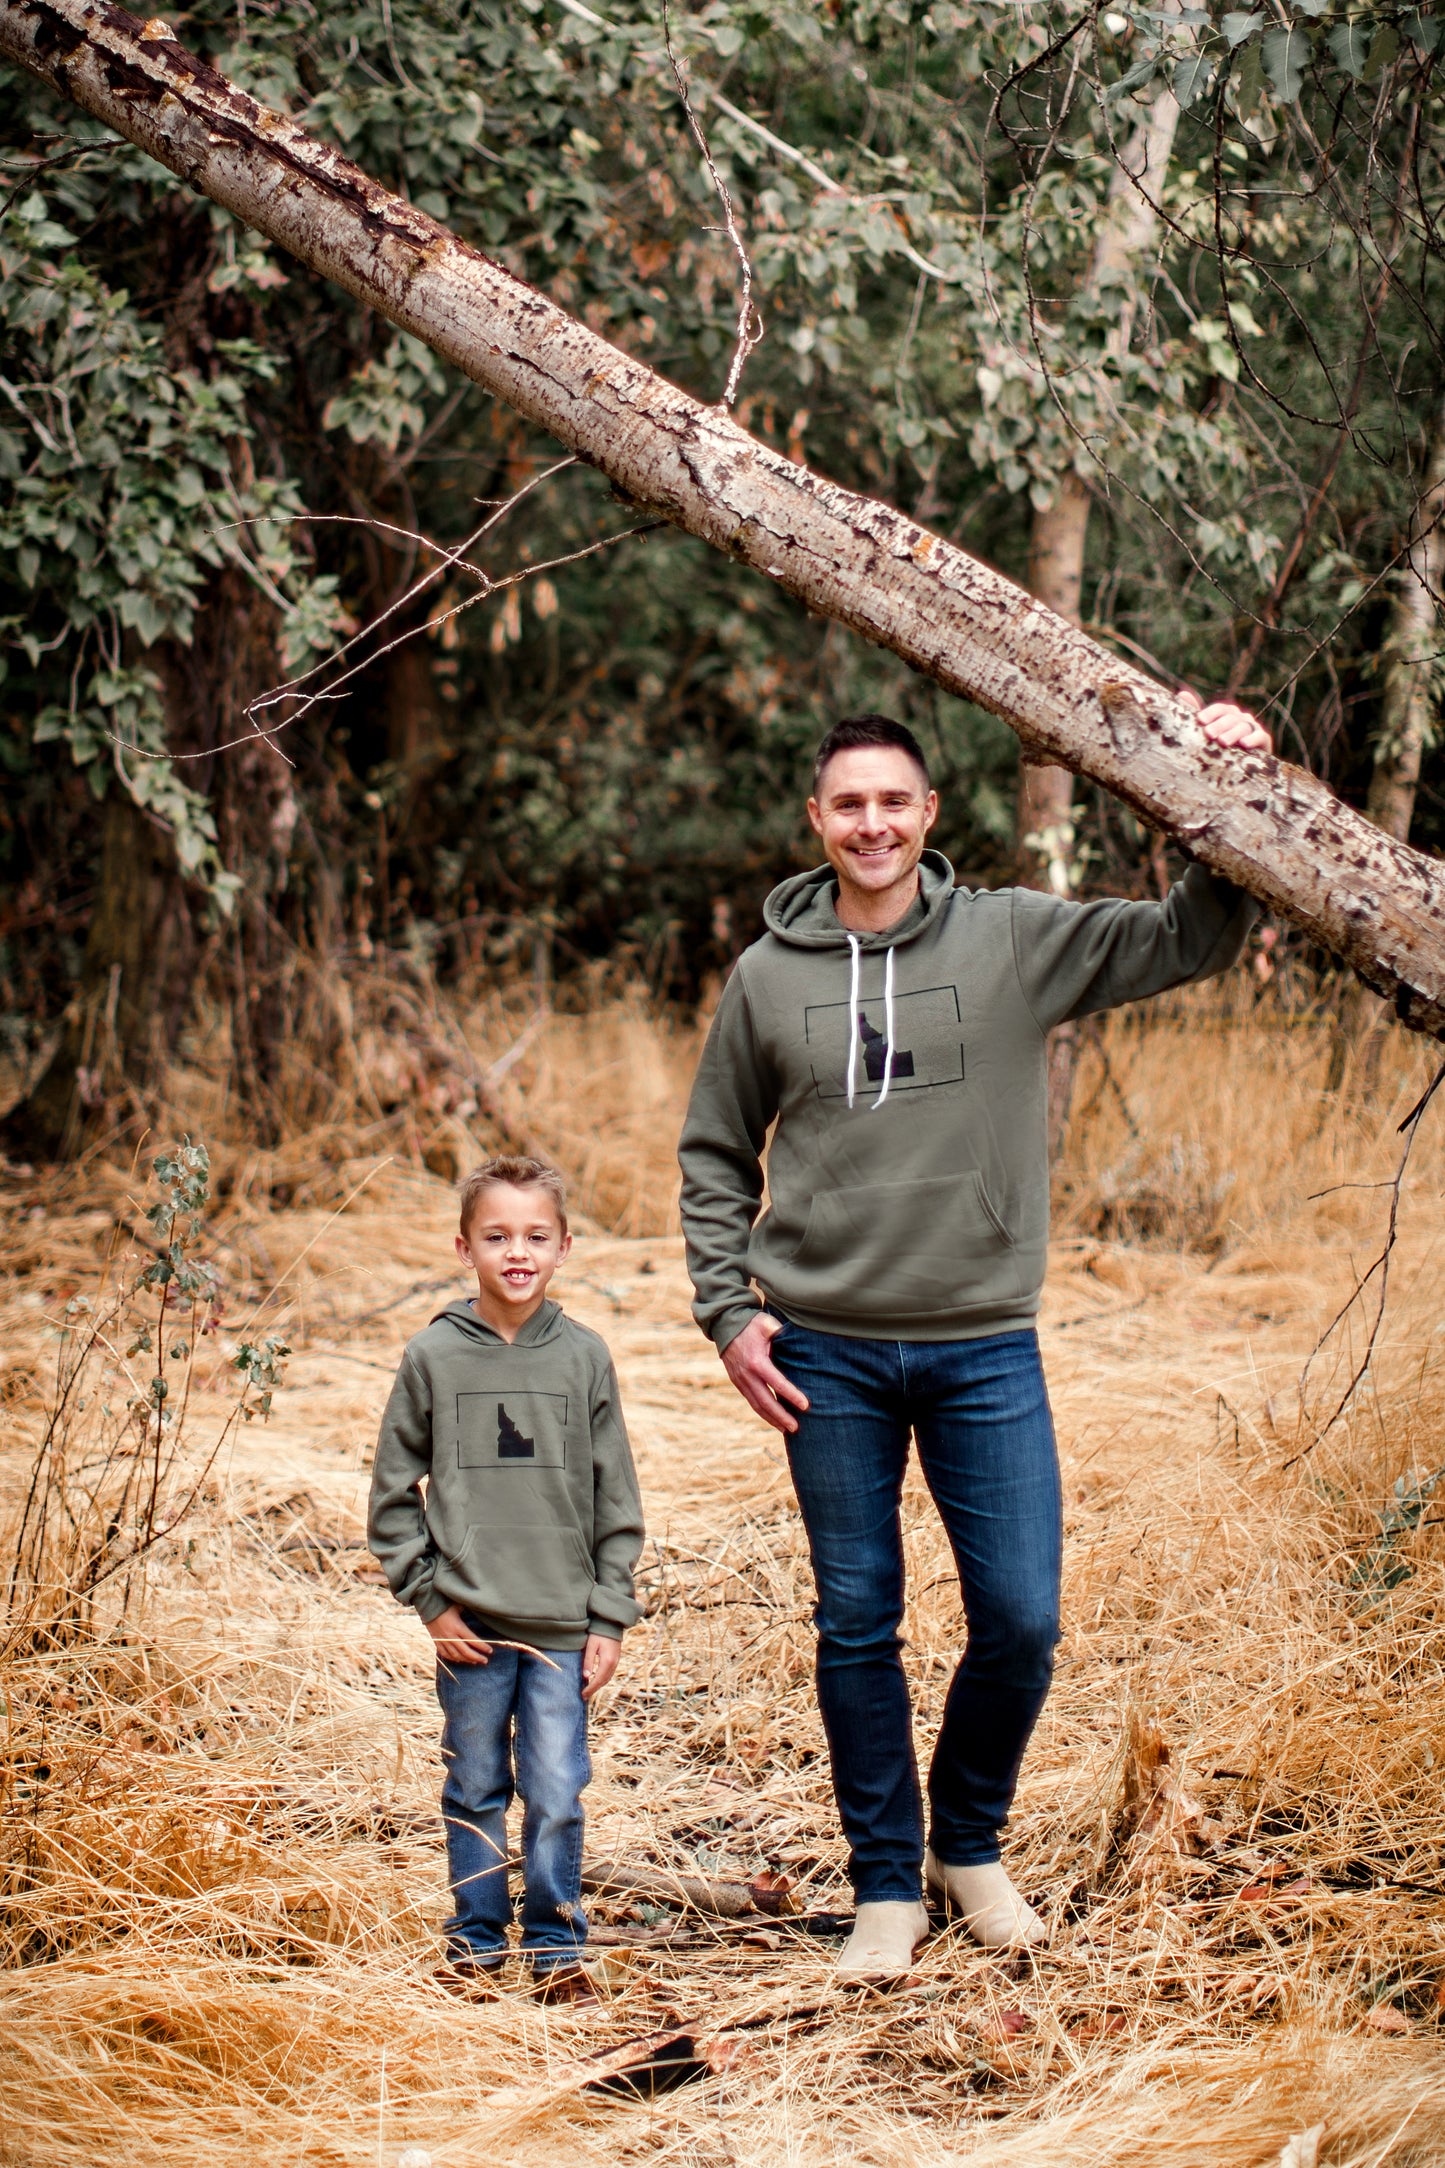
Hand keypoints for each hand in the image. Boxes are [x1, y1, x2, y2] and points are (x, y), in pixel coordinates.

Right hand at [425, 1602, 492, 1664]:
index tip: (490, 1651)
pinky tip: (460, 1660)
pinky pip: (445, 1654)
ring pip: (455, 1655)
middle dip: (477, 1657)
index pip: (472, 1640)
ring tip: (475, 1661)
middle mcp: (450, 1635)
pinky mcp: (436, 1641)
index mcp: (457, 1626)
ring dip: (466, 1660)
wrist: (427, 1605)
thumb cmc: (445, 1604)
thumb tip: (481, 1610)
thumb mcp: (459, 1606)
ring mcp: (442, 1640)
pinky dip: (453, 1658)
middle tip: (485, 1660)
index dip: (482, 1647)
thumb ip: (469, 1612)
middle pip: (465, 1651)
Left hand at [582, 1632, 619, 1701]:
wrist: (611, 1622)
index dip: (590, 1689)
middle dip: (594, 1689)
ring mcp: (616, 1661)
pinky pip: (609, 1673)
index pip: (598, 1680)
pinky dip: (603, 1679)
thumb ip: (588, 1661)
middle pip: (604, 1681)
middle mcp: (614, 1663)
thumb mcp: (591, 1646)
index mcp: (607, 1661)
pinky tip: (596, 1679)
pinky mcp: (616, 1658)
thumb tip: (586, 1677)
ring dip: (599, 1685)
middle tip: (584, 1696)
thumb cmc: (598, 1632)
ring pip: (608, 1678)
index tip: (582, 1695)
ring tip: (589, 1689)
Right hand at [720, 1312, 809, 1435]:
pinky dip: (762, 1412)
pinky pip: (751, 1400)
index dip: (792, 1395)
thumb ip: (780, 1331)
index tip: (806, 1406)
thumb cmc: (750, 1323)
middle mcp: (746, 1375)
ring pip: (756, 1405)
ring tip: (786, 1429)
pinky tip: (773, 1419)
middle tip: (796, 1428)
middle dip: (781, 1416)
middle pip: (765, 1402)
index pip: (777, 1383)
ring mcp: (740, 1380)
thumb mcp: (766, 1323)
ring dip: (772, 1419)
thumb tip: (796, 1339)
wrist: (725, 1324)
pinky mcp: (737, 1382)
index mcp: (756, 1361)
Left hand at [1180, 687, 1271, 753]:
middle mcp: (1241, 718)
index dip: (1210, 713)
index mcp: (1227, 714)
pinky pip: (1260, 736)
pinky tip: (1244, 744)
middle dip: (1219, 725)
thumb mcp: (1207, 733)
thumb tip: (1182, 693)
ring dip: (1233, 733)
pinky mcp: (1263, 740)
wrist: (1239, 767)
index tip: (1200, 720)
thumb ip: (1197, 715)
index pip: (1220, 709)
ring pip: (1243, 726)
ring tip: (1222, 742)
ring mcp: (1253, 728)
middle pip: (1230, 717)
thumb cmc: (1219, 748)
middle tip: (1209, 734)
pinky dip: (1253, 739)